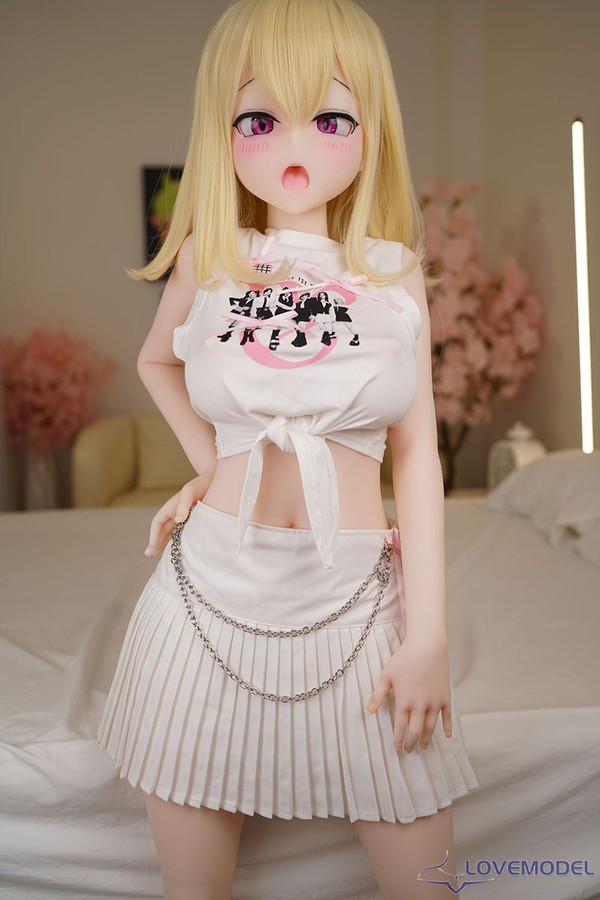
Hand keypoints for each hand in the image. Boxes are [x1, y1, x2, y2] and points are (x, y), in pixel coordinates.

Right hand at [144, 475, 207, 556]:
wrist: (214, 479)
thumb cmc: (200, 484)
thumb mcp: (189, 493)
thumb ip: (183, 505)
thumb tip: (178, 520)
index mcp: (170, 506)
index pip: (157, 523)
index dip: (153, 535)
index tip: (151, 547)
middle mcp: (174, 512)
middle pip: (161, 529)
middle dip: (155, 541)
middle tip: (149, 554)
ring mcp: (182, 515)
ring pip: (170, 531)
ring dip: (164, 541)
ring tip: (158, 553)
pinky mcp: (191, 518)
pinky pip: (180, 531)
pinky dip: (176, 539)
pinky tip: (177, 547)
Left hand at [366, 634, 452, 751]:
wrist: (427, 646)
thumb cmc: (404, 659)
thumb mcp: (386, 675)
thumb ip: (377, 694)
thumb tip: (369, 711)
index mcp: (404, 701)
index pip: (400, 727)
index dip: (398, 739)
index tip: (397, 747)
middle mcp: (420, 705)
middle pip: (416, 731)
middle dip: (411, 743)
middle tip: (409, 750)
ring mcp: (434, 702)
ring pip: (431, 727)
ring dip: (426, 738)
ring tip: (423, 746)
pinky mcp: (445, 697)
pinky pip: (448, 717)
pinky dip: (448, 728)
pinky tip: (447, 737)